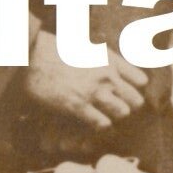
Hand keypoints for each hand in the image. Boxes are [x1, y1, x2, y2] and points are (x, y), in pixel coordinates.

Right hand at [23, 30, 148, 134]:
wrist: (31, 55)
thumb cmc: (55, 50)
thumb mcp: (87, 47)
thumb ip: (105, 58)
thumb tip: (114, 66)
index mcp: (110, 60)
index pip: (141, 80)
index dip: (134, 89)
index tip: (124, 93)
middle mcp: (106, 75)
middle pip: (136, 100)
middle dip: (126, 106)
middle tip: (113, 108)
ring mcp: (94, 91)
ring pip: (123, 113)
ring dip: (113, 116)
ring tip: (102, 115)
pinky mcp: (78, 105)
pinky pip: (102, 123)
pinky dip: (98, 125)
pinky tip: (89, 121)